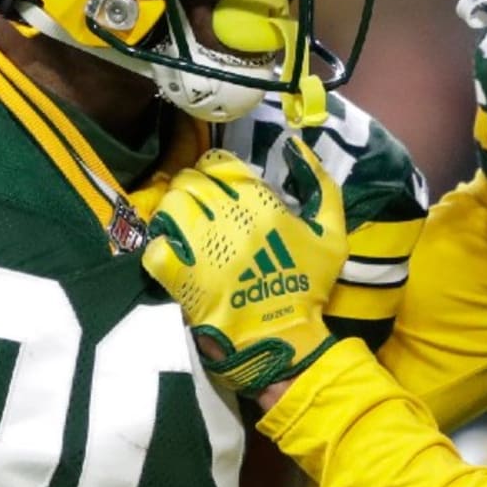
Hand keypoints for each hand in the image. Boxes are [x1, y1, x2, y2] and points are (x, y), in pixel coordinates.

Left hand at [143, 139, 347, 394]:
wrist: (283, 340)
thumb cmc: (308, 286)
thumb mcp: (331, 232)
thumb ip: (320, 183)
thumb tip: (295, 145)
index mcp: (259, 201)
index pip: (218, 162)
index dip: (214, 170)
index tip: (219, 187)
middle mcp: (225, 216)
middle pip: (189, 180)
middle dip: (191, 188)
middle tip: (199, 208)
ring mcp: (198, 244)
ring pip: (168, 206)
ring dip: (173, 212)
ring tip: (182, 227)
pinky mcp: (178, 274)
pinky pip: (155, 245)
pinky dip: (160, 245)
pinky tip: (172, 254)